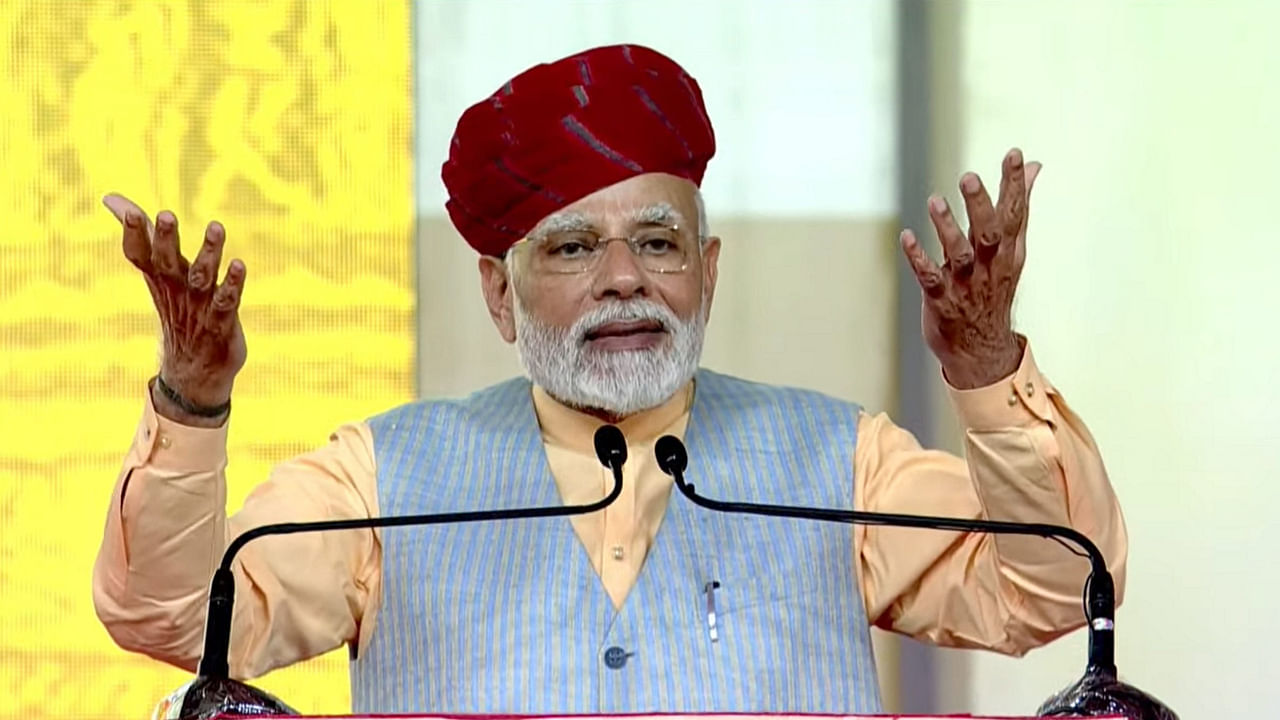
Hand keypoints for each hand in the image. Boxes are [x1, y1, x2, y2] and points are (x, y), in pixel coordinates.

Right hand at [103, 193, 246, 416]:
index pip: (141, 255)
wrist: (193, 371)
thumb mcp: (159, 272)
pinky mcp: (222, 323)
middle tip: (166, 214)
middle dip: (167, 240)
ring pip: (202, 278)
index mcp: (160, 278)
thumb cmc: (178, 310)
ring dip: (209, 253)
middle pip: (168, 263)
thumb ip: (144, 234)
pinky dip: (233, 284)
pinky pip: (228, 301)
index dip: (135, 235)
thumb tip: (110, 197)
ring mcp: (199, 307)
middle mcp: (177, 291)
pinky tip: (239, 264)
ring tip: (216, 226)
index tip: (133, 212)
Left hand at [900, 148, 1041, 388]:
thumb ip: (1018, 206)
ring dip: (946, 227)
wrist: (982, 348)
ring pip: (958, 253)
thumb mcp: (1012, 249)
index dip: (1015, 184)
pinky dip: (917, 257)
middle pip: (989, 233)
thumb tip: (1034, 166)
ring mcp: (965, 283)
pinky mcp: (941, 299)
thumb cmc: (994, 287)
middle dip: (980, 205)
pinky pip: (929, 277)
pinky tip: (906, 237)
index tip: (1014, 154)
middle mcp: (989, 266)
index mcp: (1008, 252)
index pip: (1015, 214)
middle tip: (969, 177)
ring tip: (934, 200)